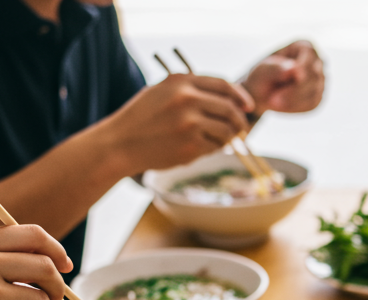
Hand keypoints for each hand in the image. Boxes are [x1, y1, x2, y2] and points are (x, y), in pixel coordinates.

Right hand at [101, 74, 254, 174]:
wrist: (119, 144)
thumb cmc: (141, 119)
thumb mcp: (162, 91)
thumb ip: (191, 90)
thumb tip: (229, 99)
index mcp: (181, 81)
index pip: (223, 84)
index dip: (240, 96)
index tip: (248, 106)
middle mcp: (187, 99)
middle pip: (230, 108)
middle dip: (239, 121)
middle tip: (239, 129)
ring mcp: (190, 123)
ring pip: (227, 130)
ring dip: (226, 138)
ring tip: (214, 140)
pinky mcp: (190, 145)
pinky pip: (215, 147)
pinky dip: (213, 149)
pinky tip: (198, 149)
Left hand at [242, 40, 323, 114]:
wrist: (262, 91)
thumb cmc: (261, 76)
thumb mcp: (263, 71)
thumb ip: (277, 68)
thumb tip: (295, 69)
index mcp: (305, 46)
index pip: (309, 62)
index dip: (296, 76)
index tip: (277, 85)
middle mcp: (317, 61)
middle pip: (315, 78)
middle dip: (293, 92)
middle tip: (271, 101)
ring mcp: (320, 80)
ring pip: (315, 94)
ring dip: (293, 102)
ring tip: (273, 103)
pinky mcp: (318, 95)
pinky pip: (313, 105)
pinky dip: (296, 108)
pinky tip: (281, 106)